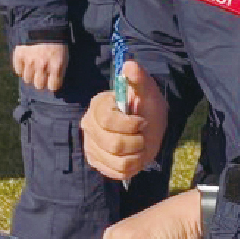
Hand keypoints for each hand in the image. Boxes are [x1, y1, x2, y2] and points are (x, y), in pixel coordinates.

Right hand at [12, 42, 67, 92]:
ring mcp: (30, 60)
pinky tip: (26, 62)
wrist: (44, 23)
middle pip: (39, 85)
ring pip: (27, 79)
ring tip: (34, 67)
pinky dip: (22, 68)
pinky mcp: (19, 54)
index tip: (52, 80)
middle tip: (41, 75)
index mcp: (56, 65)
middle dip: (41, 81)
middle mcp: (42, 65)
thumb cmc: (56, 41)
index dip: (53, 84)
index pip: (53, 86)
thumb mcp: (64, 55)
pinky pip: (18, 70)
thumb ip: (59, 71)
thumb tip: (52, 84)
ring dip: (31, 75)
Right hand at [81, 60, 167, 181]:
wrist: (150, 126)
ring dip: (136, 155)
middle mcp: (89, 126)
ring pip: (117, 161)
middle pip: (113, 144)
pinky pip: (117, 173)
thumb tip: (129, 65)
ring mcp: (91, 145)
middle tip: (142, 134)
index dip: (130, 124)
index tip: (142, 121)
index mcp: (98, 106)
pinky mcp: (97, 162)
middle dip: (136, 141)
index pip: (108, 121)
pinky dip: (132, 166)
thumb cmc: (147, 106)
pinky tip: (134, 155)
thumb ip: (139, 78)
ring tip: (139, 145)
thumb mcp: (148, 91)